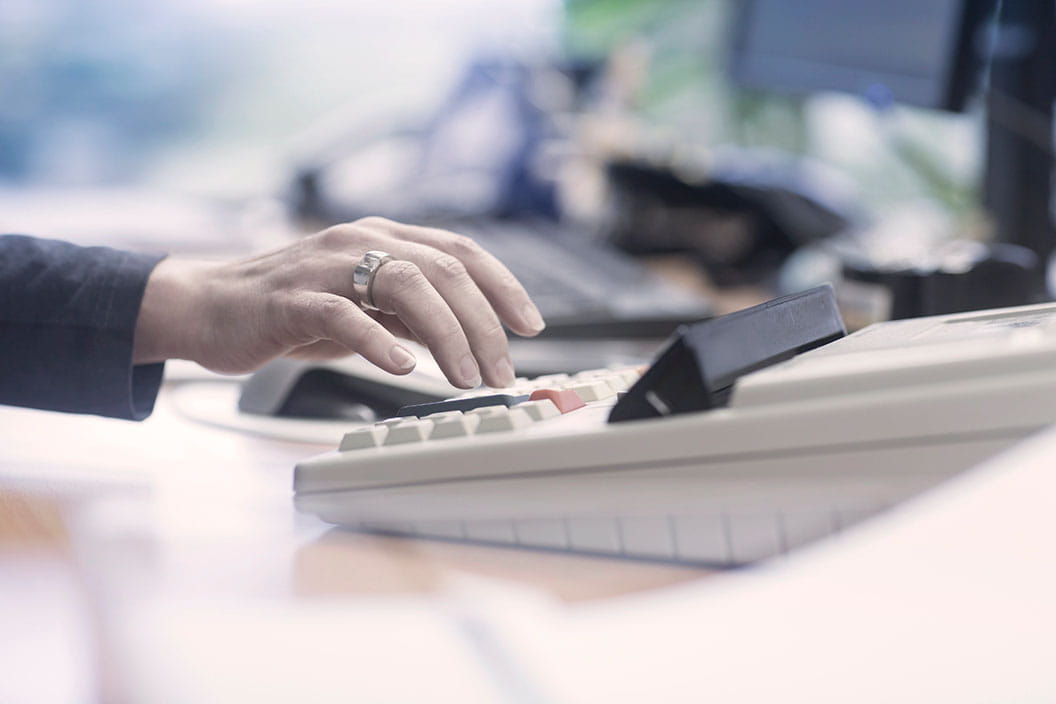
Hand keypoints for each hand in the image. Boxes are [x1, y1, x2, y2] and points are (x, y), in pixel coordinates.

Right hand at [133, 217, 544, 387]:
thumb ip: (413, 313)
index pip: (461, 251)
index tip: (531, 326)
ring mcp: (327, 264)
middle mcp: (362, 239)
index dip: (503, 286)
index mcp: (385, 237)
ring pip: (406, 284)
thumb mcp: (366, 307)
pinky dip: (379, 339)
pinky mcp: (292, 297)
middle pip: (445, 270)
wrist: (210, 308)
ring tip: (467, 377)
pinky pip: (344, 313)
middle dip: (485, 324)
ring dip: (447, 334)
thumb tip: (472, 339)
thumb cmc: (294, 310)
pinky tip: (402, 367)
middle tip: (503, 371)